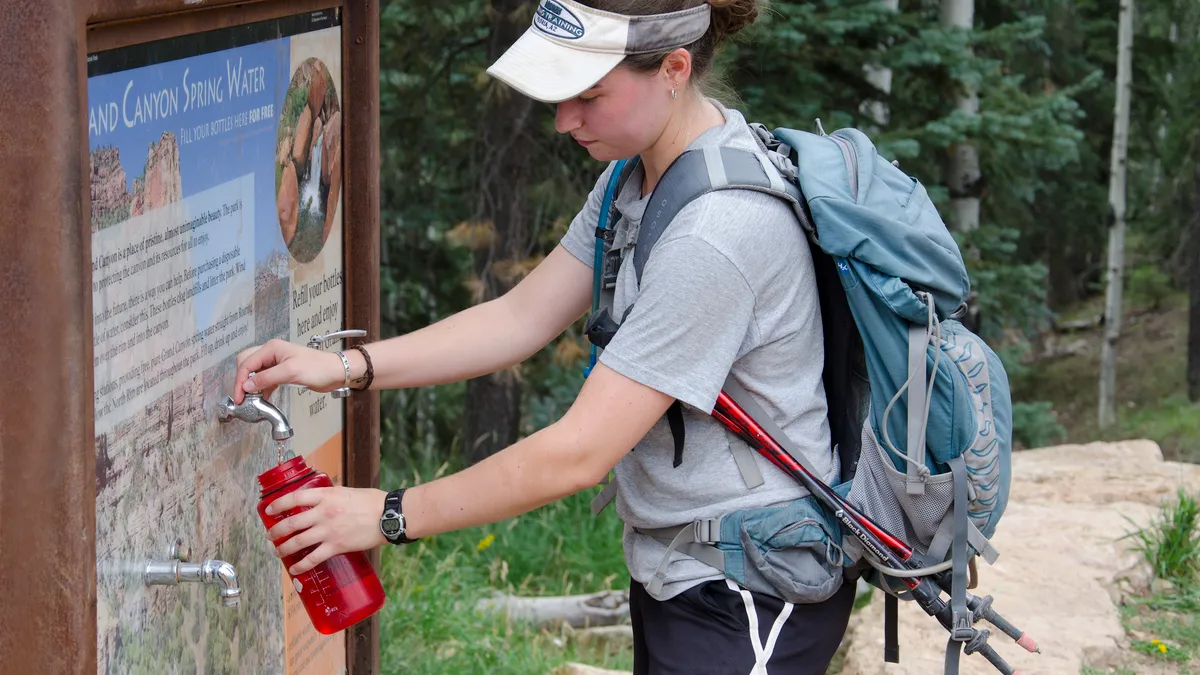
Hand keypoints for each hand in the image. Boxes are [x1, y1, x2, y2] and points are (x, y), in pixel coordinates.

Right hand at [234, 338, 343, 403]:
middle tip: (244, 397)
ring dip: (252, 387)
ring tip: (252, 401)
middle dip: (243, 381)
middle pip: (247, 366)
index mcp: (271, 348)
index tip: (240, 396)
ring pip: (255, 374)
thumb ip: (266, 378)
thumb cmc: (318, 367)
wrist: (335, 372)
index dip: (240, 380)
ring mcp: (277, 363)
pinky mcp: (282, 373)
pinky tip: (262, 399)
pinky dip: (262, 389)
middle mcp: (272, 354)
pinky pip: (265, 380)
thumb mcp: (290, 372)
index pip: (247, 363)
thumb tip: (247, 385)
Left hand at [265, 486, 388, 574]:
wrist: (388, 516)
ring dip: (283, 548)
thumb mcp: (347, 492)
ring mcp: (329, 530)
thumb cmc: (372, 502)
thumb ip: (331, 497)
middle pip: (292, 523)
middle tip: (270, 535)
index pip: (294, 498)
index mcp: (326, 496)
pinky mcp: (337, 546)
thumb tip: (319, 503)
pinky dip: (301, 565)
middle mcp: (323, 512)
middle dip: (276, 531)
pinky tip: (294, 569)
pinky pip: (313, 558)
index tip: (270, 509)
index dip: (278, 504)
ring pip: (298, 541)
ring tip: (278, 551)